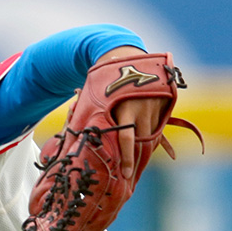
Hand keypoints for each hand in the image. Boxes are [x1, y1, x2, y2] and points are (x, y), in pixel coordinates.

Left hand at [94, 47, 170, 178]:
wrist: (124, 55)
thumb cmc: (102, 81)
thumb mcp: (93, 98)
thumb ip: (85, 117)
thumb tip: (68, 140)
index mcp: (123, 108)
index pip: (126, 140)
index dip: (127, 160)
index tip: (127, 175)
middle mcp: (142, 107)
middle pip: (142, 141)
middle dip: (137, 158)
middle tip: (132, 173)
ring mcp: (155, 105)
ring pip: (152, 135)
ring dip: (144, 147)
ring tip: (136, 159)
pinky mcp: (164, 103)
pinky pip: (158, 126)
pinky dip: (151, 135)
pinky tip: (144, 140)